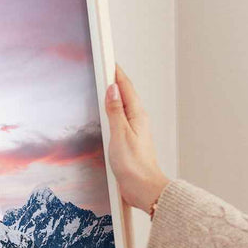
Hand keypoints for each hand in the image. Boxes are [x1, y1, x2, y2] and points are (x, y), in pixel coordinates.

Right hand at [105, 65, 169, 211]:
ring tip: (104, 84)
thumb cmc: (134, 165)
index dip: (116, 72)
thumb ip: (115, 111)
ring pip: (123, 106)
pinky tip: (107, 113)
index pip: (125, 87)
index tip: (107, 59)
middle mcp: (137, 120)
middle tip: (104, 67)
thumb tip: (112, 89)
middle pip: (125, 94)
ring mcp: (134, 130)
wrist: (144, 188)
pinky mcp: (129, 141)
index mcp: (137, 115)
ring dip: (114, 95)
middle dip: (114, 80)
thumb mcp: (120, 134)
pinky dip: (112, 111)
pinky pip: (120, 119)